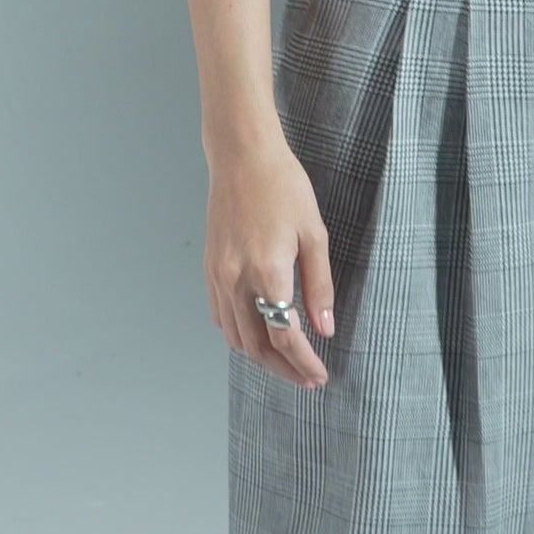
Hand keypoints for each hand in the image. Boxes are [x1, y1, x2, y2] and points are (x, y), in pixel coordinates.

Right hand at [204, 136, 334, 385]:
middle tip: (307, 378)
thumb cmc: (283, 187)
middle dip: (283, 368)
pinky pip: (220, 316)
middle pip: (257, 345)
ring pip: (234, 336)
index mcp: (267, 271)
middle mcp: (236, 279)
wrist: (241, 156)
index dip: (304, 362)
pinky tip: (257, 332)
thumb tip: (324, 328)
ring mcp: (218, 275)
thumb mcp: (314, 234)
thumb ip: (318, 285)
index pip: (285, 336)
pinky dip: (239, 334)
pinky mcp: (209, 268)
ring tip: (286, 360)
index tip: (320, 375)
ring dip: (260, 356)